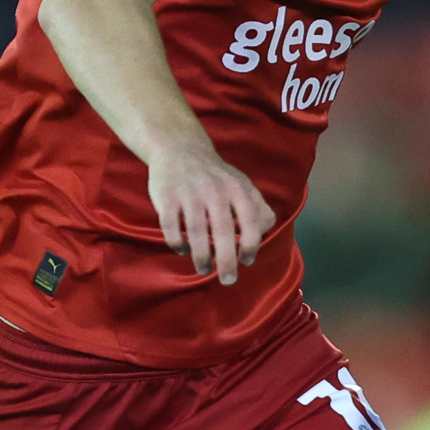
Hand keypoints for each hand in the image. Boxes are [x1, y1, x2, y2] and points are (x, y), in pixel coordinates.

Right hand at [148, 143, 275, 285]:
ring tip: (204, 270)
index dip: (251, 245)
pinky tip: (182, 251)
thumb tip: (263, 234)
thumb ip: (259, 208)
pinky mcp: (166, 197)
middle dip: (227, 260)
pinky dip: (177, 243)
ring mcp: (189, 193)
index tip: (248, 261)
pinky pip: (170, 226)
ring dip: (201, 256)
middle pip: (223, 231)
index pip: (251, 221)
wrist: (180, 150)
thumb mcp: (243, 185)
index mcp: (237, 188)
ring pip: (196, 232)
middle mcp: (214, 190)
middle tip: (228, 280)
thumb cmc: (217, 176)